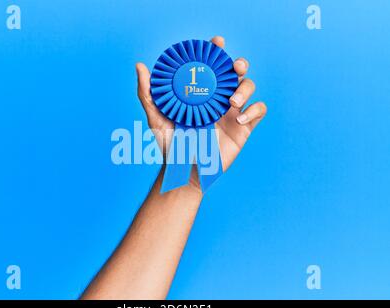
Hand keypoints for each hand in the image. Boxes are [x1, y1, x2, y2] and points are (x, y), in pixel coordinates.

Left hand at [136, 36, 266, 185]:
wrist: (184, 171)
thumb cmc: (170, 146)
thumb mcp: (156, 119)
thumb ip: (147, 94)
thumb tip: (140, 66)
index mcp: (201, 92)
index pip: (211, 66)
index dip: (216, 51)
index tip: (216, 43)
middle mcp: (218, 98)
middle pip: (236, 72)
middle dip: (238, 63)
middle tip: (233, 67)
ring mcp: (233, 112)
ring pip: (249, 87)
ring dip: (245, 88)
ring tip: (231, 102)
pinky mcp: (244, 127)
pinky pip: (259, 110)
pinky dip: (253, 110)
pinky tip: (238, 119)